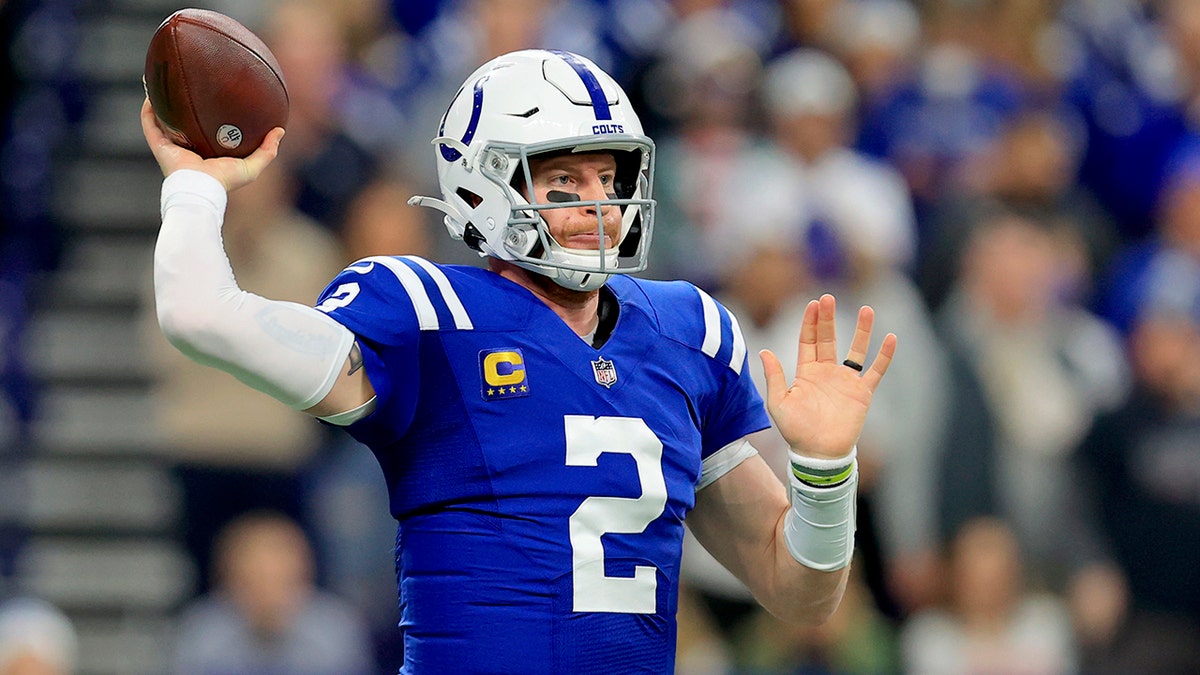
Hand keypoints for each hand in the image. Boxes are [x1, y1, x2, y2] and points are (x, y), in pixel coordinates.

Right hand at [141, 98, 283, 191]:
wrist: (202, 188)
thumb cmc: (225, 180)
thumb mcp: (252, 166)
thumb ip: (267, 150)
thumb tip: (280, 130)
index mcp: (207, 152)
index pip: (206, 131)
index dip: (208, 115)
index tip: (213, 97)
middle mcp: (188, 148)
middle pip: (183, 122)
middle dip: (184, 105)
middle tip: (188, 84)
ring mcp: (171, 146)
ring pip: (163, 120)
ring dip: (162, 103)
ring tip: (164, 81)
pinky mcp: (159, 146)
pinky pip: (150, 123)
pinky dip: (149, 109)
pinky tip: (151, 93)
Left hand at [760, 294, 896, 458]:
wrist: (819, 454)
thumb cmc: (796, 431)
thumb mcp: (778, 403)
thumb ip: (774, 377)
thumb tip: (764, 351)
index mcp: (807, 373)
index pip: (808, 341)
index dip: (810, 322)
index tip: (813, 303)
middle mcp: (827, 373)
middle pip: (829, 339)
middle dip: (828, 318)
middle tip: (828, 297)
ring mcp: (846, 381)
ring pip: (856, 350)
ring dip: (861, 330)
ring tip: (867, 309)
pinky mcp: (862, 393)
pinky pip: (876, 371)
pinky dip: (884, 356)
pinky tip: (890, 338)